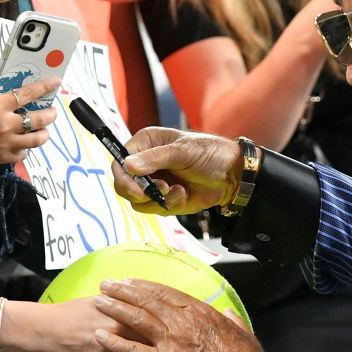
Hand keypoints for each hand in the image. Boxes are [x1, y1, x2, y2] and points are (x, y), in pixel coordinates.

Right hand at [0, 79, 60, 166]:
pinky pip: (22, 155)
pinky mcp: (0, 158)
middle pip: (38, 119)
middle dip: (50, 114)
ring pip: (36, 140)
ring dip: (43, 134)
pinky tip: (24, 145)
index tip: (56, 81)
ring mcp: (5, 143)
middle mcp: (5, 125)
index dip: (44, 87)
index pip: (27, 94)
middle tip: (53, 112)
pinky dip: (26, 149)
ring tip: (44, 130)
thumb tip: (3, 87)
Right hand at [27, 296, 164, 351]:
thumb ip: (123, 301)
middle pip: (151, 346)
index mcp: (118, 316)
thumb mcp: (100, 300)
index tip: (188, 332)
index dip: (170, 329)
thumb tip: (144, 296)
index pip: (151, 323)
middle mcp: (116, 337)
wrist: (48, 330)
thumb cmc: (74, 311)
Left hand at [94, 279, 265, 351]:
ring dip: (114, 309)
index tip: (130, 280)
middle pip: (146, 300)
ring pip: (136, 319)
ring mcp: (169, 341)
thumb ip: (231, 318)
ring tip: (97, 302)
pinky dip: (115, 343)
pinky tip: (100, 336)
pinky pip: (133, 351)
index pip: (165, 292)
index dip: (144, 285)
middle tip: (107, 284)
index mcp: (197, 310)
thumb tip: (227, 312)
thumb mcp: (241, 330)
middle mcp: (180, 321)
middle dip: (123, 291)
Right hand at [111, 127, 242, 214]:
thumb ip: (154, 158)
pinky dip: (169, 204)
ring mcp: (153, 182)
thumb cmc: (209, 153)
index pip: (120, 160)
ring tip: (177, 190)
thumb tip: (128, 164)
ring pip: (137, 200)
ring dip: (157, 198)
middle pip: (123, 183)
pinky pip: (153, 208)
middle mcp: (145, 163)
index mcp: (146, 143)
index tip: (136, 187)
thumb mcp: (182, 151)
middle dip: (139, 191)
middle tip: (158, 191)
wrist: (231, 175)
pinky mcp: (162, 198)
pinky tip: (183, 194)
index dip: (122, 175)